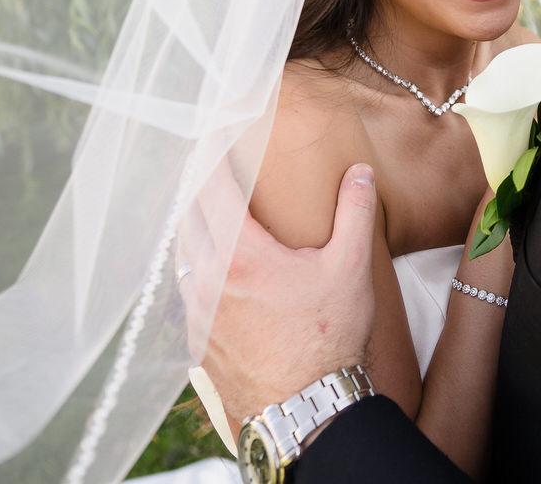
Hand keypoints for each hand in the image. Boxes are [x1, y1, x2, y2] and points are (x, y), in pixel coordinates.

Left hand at [177, 160, 380, 427]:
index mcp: (241, 254)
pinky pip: (187, 289)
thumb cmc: (328, 340)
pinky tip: (216, 267)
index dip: (210, 154)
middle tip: (210, 163)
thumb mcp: (350, 268)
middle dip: (198, 184)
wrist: (304, 409)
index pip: (211, 187)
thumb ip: (353, 212)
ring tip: (211, 211)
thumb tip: (357, 172)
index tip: (213, 132)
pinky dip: (197, 265)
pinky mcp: (197, 340)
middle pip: (187, 215)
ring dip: (194, 225)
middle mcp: (208, 278)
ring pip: (182, 254)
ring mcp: (198, 311)